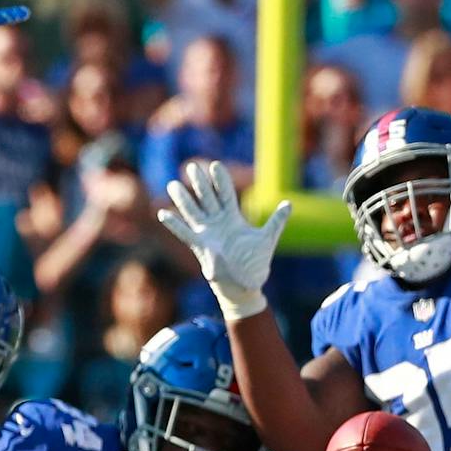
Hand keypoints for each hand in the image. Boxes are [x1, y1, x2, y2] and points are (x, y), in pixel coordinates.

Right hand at [156, 160, 289, 321]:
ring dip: (183, 199)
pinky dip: (174, 224)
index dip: (220, 180)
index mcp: (233, 218)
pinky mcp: (201, 247)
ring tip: (173, 184)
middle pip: (207, 198)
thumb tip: (288, 203)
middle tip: (192, 166)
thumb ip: (276, 220)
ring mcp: (208, 234)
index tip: (215, 165)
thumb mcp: (267, 238)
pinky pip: (184, 233)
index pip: (226, 194)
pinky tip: (162, 213)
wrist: (246, 285)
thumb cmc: (255, 263)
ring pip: (193, 212)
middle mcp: (218, 223)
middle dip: (200, 183)